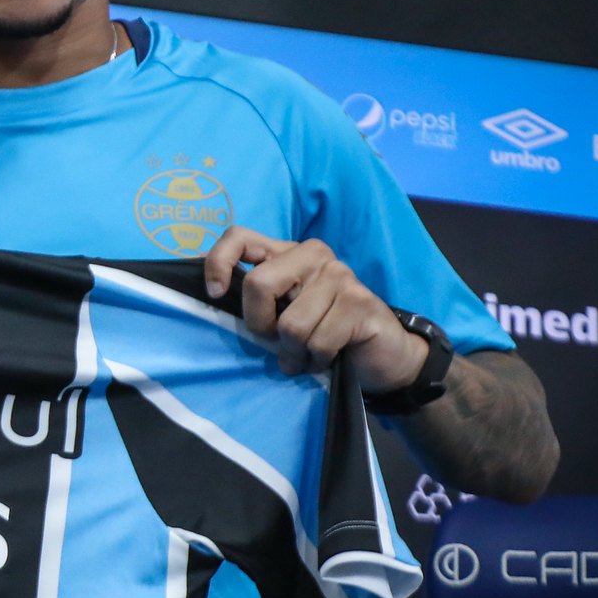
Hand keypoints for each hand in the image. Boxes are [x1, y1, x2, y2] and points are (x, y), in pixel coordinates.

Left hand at [203, 226, 428, 391]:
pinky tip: (329, 356)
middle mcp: (314, 255)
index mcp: (288, 253)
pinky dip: (317, 359)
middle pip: (258, 284)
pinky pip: (317, 342)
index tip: (215, 293)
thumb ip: (257, 300)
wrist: (383, 355)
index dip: (218, 263)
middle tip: (278, 341)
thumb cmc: (323, 334)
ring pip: (290, 324)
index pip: (239, 237)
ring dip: (294, 352)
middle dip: (260, 325)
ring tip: (308, 352)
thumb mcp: (281, 313)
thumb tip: (215, 297)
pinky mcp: (359, 302)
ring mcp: (339, 275)